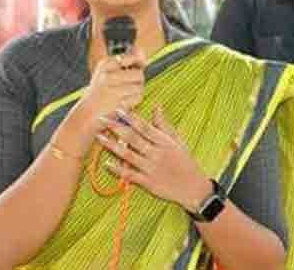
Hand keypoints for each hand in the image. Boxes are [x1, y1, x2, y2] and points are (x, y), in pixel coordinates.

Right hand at [77, 49, 146, 131]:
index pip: (131, 58)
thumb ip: (126, 61)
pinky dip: (134, 101)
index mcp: (105, 64)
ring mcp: (112, 90)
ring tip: (125, 95)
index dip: (136, 65)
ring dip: (137, 92)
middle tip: (129, 86)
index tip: (132, 71)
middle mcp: (107, 75)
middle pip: (138, 74)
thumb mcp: (107, 72)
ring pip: (140, 87)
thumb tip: (142, 53)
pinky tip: (125, 102)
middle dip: (138, 81)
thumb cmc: (100, 92)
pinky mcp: (117, 103)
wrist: (86, 113)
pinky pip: (137, 98)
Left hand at [95, 106, 210, 208]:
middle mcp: (156, 154)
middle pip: (133, 138)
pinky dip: (118, 169)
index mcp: (164, 142)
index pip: (144, 127)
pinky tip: (106, 163)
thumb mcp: (177, 141)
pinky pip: (130, 175)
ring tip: (99, 137)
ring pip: (128, 155)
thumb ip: (164, 125)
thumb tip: (156, 106)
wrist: (194, 188)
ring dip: (112, 145)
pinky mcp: (148, 183)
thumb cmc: (185, 162)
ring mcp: (151, 168)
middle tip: (101, 119)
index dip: (130, 117)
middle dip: (116, 127)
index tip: (118, 108)